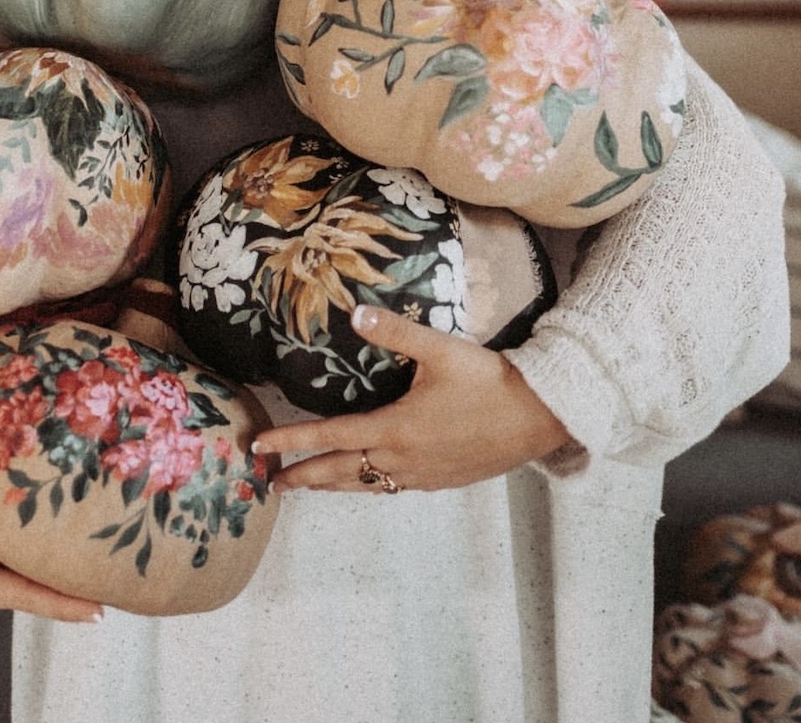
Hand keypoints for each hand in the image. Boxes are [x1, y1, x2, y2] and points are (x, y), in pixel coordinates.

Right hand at [0, 487, 103, 621]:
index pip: (24, 595)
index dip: (62, 602)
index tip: (99, 607)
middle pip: (33, 595)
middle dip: (72, 592)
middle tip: (117, 579)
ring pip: (25, 587)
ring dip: (57, 581)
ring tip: (99, 566)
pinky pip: (15, 578)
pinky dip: (38, 570)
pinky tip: (61, 553)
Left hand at [252, 306, 570, 492]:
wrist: (541, 417)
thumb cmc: (490, 381)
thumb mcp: (440, 350)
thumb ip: (394, 333)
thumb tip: (354, 313)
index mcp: (395, 429)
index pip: (330, 436)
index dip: (291, 440)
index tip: (260, 446)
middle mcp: (403, 460)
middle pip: (341, 472)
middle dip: (304, 475)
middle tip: (271, 481)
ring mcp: (423, 476)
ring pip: (366, 485)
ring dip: (333, 485)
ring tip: (309, 486)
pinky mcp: (443, 481)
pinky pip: (393, 488)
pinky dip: (369, 486)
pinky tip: (370, 479)